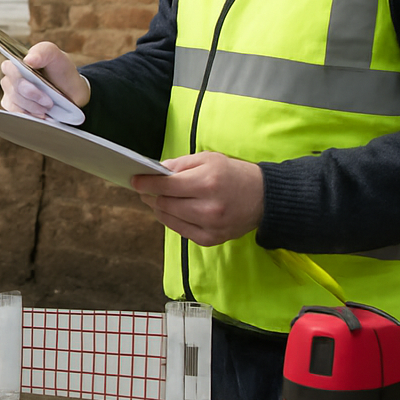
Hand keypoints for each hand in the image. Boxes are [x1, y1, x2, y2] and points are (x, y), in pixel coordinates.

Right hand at [0, 40, 89, 116]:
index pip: (9, 68)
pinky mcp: (14, 107)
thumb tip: (28, 59)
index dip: (22, 80)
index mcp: (18, 62)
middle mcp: (11, 77)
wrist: (71, 93)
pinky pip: (15, 114)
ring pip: (14, 103)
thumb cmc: (62, 71)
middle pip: (13, 89)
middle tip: (49, 102)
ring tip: (47, 109)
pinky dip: (29, 115)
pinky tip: (40, 115)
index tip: (41, 85)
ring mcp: (10, 93)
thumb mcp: (57, 56)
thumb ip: (43, 51)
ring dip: (32, 108)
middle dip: (32, 97)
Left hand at [129, 151, 263, 246]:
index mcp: (207, 183)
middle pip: (165, 204)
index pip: (166, 185)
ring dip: (158, 208)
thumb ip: (180, 164)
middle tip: (143, 189)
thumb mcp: (209, 159)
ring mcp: (210, 226)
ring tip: (155, 199)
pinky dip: (172, 220)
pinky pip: (180, 231)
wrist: (265, 198)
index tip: (134, 180)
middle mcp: (208, 207)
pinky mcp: (211, 240)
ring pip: (169, 218)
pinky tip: (171, 210)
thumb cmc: (234, 174)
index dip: (146, 183)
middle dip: (150, 196)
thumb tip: (155, 171)